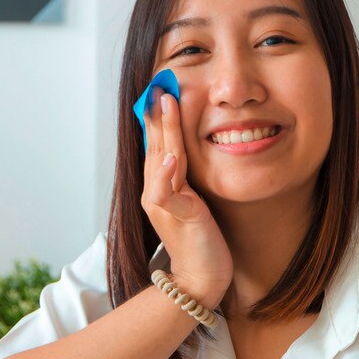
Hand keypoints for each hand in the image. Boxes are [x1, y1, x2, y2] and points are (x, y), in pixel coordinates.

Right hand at [141, 86, 232, 307]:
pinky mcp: (176, 218)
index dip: (159, 115)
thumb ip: (191, 178)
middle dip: (156, 112)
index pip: (158, 142)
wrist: (202, 278)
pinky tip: (170, 157)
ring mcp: (163, 204)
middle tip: (159, 81)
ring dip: (162, 130)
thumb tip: (193, 152)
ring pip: (159, 160)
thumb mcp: (196, 200)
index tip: (163, 86)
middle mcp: (155, 191)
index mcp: (160, 185)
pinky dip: (166, 174)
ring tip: (164, 103)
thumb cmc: (203, 239)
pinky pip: (166, 193)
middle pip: (155, 143)